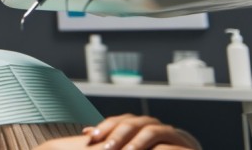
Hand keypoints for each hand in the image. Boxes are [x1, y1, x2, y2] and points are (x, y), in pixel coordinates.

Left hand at [82, 114, 200, 149]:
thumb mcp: (132, 145)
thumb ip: (113, 140)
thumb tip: (86, 131)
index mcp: (138, 125)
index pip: (118, 121)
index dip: (104, 127)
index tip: (90, 136)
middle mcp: (152, 124)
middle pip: (132, 123)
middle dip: (117, 135)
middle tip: (106, 148)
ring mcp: (168, 131)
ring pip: (150, 130)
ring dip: (136, 142)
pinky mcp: (182, 142)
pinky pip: (167, 140)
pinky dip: (155, 146)